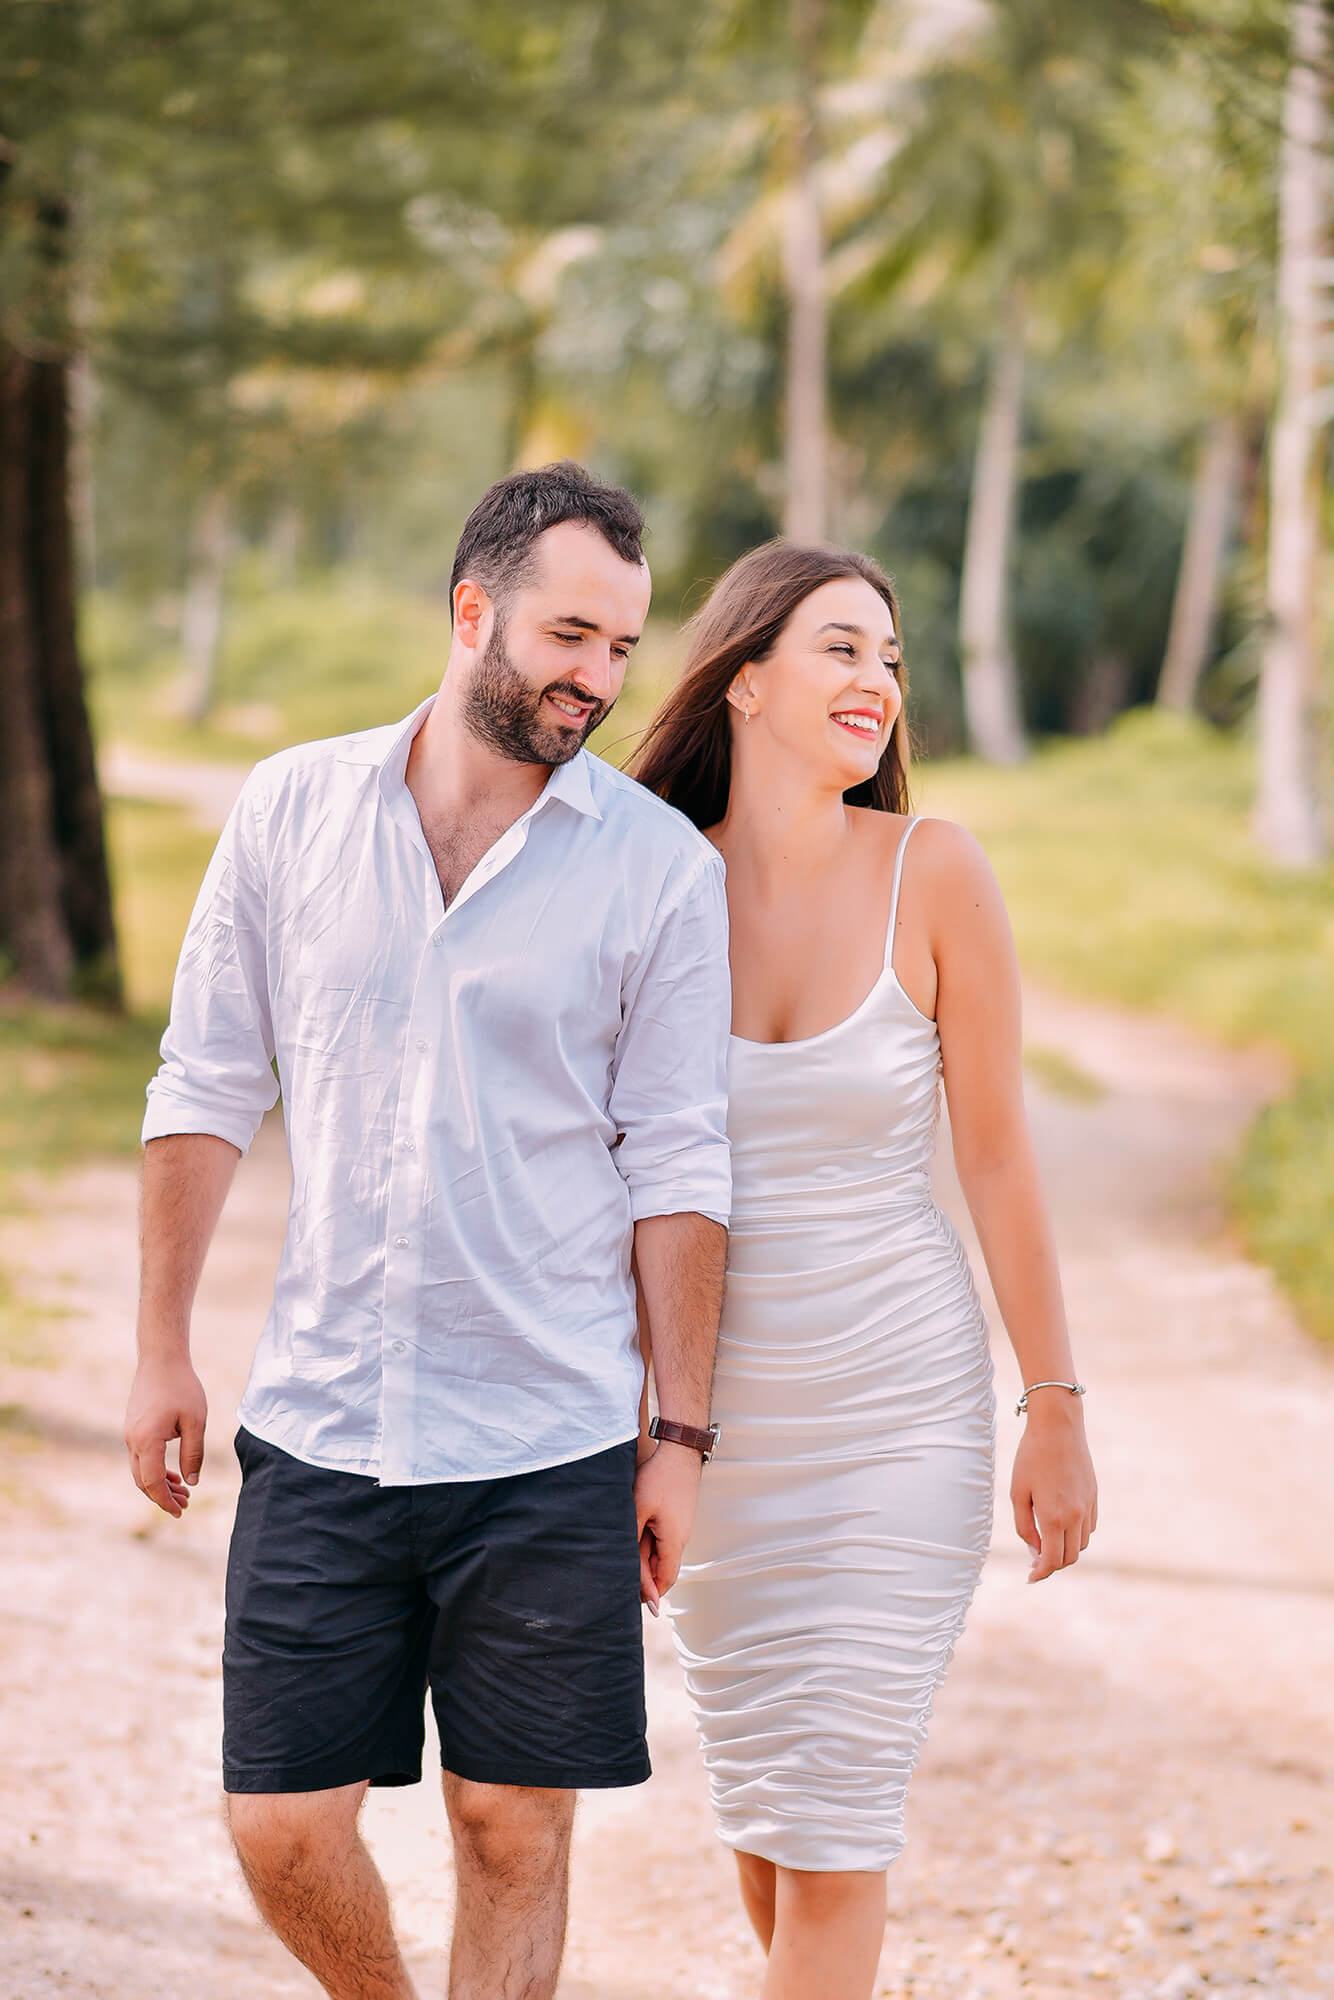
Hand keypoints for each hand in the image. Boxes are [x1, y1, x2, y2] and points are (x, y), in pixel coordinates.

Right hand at [124, 1355, 207, 1517]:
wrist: (161, 1359)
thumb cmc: (182, 1387)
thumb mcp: (196, 1421)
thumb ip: (194, 1454)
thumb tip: (192, 1482)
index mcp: (147, 1441)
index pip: (152, 1482)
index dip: (166, 1501)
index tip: (180, 1512)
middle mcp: (132, 1441)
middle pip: (143, 1481)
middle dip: (163, 1496)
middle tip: (185, 1505)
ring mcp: (129, 1434)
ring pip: (140, 1470)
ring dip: (159, 1484)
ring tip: (183, 1491)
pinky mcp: (132, 1428)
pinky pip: (140, 1457)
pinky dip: (155, 1469)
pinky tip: (173, 1473)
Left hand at [634, 1441, 703, 1615]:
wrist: (679, 1451)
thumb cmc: (658, 1478)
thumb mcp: (637, 1510)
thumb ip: (632, 1543)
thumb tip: (630, 1572)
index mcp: (674, 1541)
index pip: (665, 1580)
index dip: (651, 1594)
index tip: (633, 1601)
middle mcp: (681, 1537)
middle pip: (662, 1568)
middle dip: (643, 1575)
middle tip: (619, 1575)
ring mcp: (681, 1526)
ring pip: (661, 1553)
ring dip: (644, 1556)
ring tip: (623, 1550)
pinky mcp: (677, 1516)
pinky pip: (662, 1538)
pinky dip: (648, 1542)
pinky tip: (634, 1533)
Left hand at [1011, 1399, 1096, 1582]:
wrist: (1058, 1427)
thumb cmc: (1031, 1457)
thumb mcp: (1018, 1492)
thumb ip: (1025, 1527)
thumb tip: (1035, 1551)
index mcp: (1053, 1517)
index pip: (1051, 1561)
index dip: (1040, 1573)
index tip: (1030, 1577)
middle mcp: (1075, 1516)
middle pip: (1069, 1558)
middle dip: (1052, 1564)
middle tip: (1035, 1560)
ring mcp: (1088, 1507)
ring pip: (1081, 1544)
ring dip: (1065, 1549)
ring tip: (1047, 1541)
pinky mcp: (1094, 1497)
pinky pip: (1089, 1527)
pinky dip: (1076, 1534)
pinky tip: (1061, 1524)